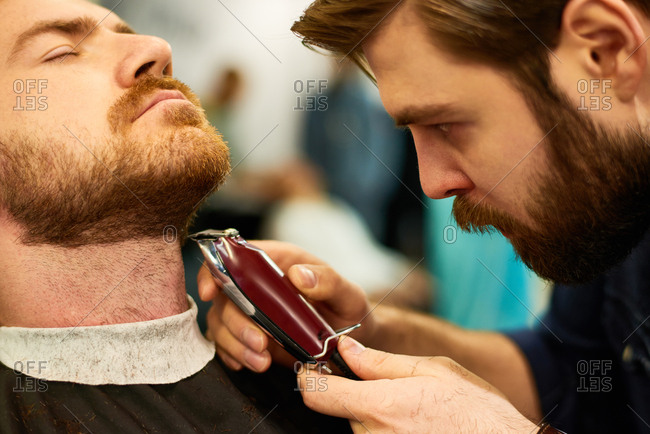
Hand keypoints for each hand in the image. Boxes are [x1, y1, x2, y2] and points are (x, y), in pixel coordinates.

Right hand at [199, 240, 373, 371]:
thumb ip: (328, 281)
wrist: (353, 340)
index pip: (234, 256)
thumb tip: (299, 275)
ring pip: (221, 323)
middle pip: (224, 296)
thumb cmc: (348, 308)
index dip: (215, 270)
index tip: (211, 292)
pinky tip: (252, 364)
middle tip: (260, 343)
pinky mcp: (251, 337)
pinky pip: (228, 345)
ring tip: (261, 362)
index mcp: (276, 261)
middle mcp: (257, 285)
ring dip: (235, 344)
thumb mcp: (347, 293)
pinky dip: (234, 356)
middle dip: (235, 322)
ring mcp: (251, 312)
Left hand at [298, 338, 537, 432]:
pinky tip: (417, 425)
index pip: (318, 395)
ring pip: (361, 428)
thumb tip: (347, 349)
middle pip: (342, 411)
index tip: (310, 369)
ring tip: (413, 409)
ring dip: (376, 414)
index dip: (308, 378)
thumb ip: (381, 361)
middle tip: (389, 386)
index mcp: (380, 407)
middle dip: (357, 394)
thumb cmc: (476, 410)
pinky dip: (388, 430)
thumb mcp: (432, 369)